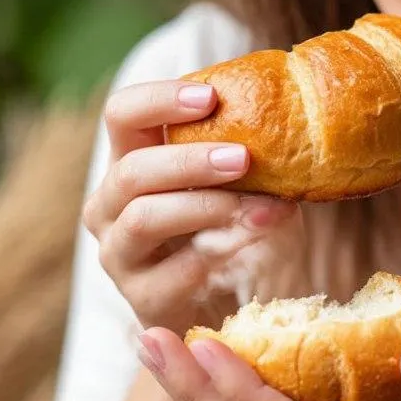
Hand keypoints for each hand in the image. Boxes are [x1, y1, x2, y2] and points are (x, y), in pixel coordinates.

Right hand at [82, 80, 307, 334]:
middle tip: (244, 158)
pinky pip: (174, 270)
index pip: (122, 114)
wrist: (221, 303)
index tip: (211, 97)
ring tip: (262, 205)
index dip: (159, 99)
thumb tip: (292, 116)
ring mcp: (118, 254)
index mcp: (128, 160)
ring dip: (208, 206)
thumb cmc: (229, 226)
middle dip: (189, 160)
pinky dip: (220, 252)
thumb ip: (245, 150)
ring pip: (145, 218)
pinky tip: (256, 240)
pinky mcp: (141, 297)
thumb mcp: (236, 183)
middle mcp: (109, 205)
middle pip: (131, 170)